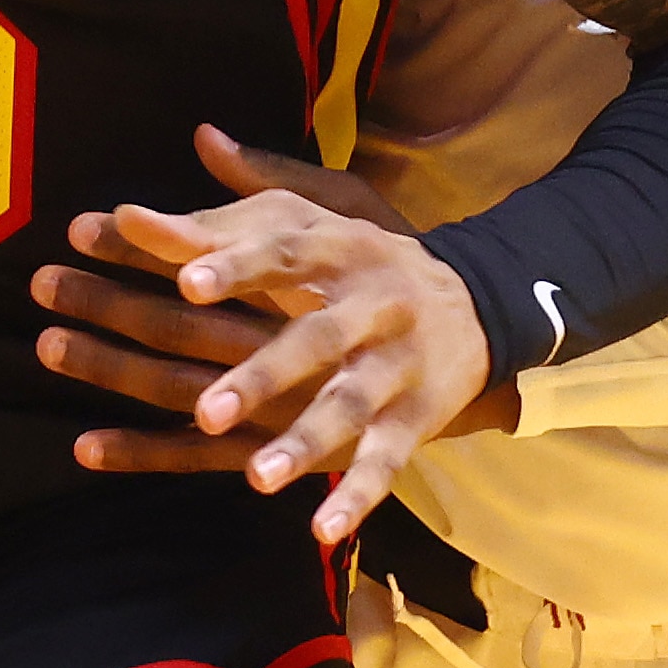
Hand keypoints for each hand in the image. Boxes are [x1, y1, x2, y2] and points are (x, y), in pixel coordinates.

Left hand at [42, 126, 514, 542]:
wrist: (482, 303)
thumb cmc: (372, 257)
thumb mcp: (329, 209)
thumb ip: (258, 186)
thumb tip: (197, 135)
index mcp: (338, 248)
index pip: (282, 252)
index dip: (235, 265)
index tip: (184, 279)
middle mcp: (370, 305)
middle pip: (314, 340)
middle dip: (262, 373)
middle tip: (207, 406)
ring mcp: (396, 366)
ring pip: (350, 407)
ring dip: (306, 444)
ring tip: (259, 478)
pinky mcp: (415, 419)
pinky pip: (386, 462)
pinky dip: (356, 495)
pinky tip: (320, 532)